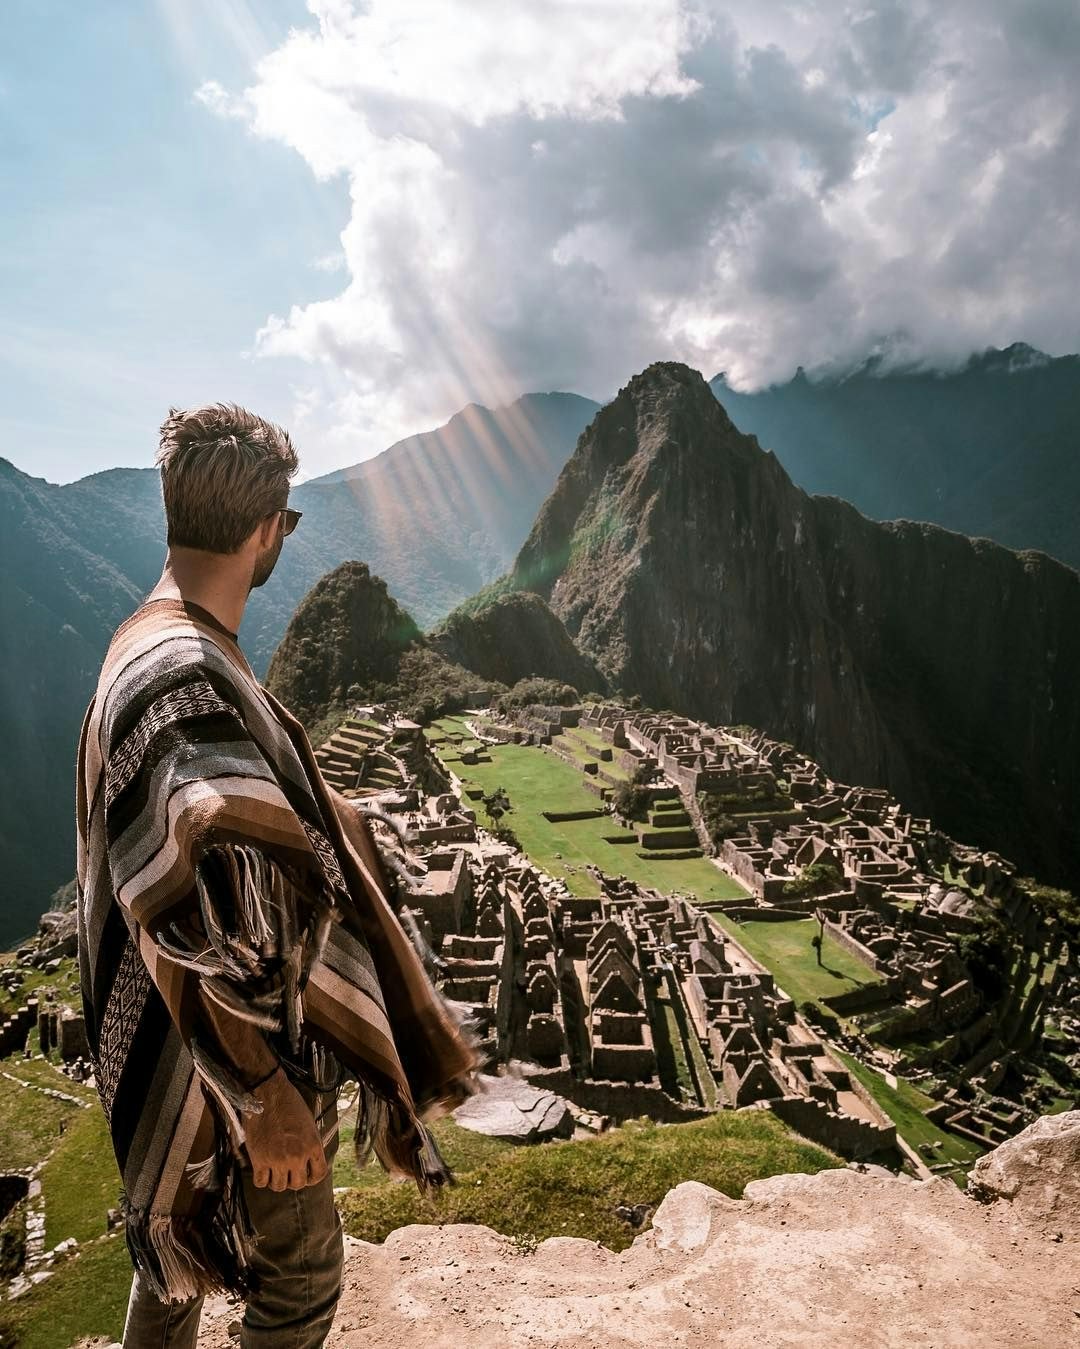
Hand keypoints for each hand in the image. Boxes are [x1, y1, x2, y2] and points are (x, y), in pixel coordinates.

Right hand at [244, 1067, 327, 1191]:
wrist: (268, 1093)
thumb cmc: (289, 1103)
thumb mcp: (309, 1124)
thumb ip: (310, 1145)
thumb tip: (307, 1162)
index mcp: (313, 1145)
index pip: (319, 1174)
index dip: (312, 1177)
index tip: (306, 1175)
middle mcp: (297, 1156)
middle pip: (298, 1184)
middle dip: (293, 1179)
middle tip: (287, 1171)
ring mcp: (277, 1160)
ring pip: (279, 1186)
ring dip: (277, 1180)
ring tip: (274, 1170)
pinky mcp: (259, 1160)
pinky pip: (261, 1182)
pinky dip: (262, 1179)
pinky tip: (262, 1169)